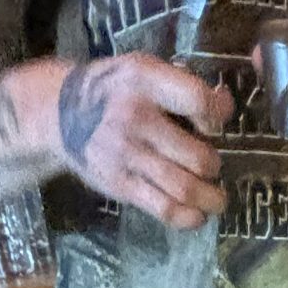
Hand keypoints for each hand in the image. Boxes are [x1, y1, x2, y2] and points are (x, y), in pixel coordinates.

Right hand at [56, 54, 231, 228]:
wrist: (61, 112)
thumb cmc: (114, 89)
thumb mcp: (143, 69)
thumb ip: (182, 84)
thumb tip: (226, 105)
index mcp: (145, 80)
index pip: (197, 100)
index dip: (217, 117)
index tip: (215, 125)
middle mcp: (136, 118)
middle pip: (197, 156)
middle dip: (214, 166)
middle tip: (212, 167)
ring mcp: (127, 155)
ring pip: (184, 188)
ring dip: (210, 199)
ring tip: (217, 200)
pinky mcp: (120, 185)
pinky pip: (163, 208)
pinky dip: (188, 217)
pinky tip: (198, 215)